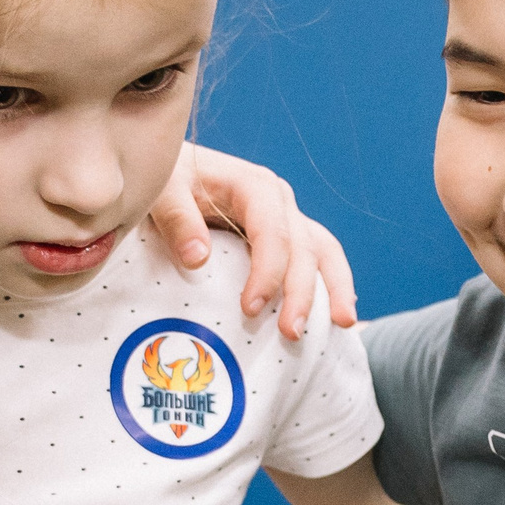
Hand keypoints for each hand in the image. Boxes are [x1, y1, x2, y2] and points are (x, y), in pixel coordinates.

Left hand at [148, 142, 357, 340]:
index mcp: (253, 186)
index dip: (267, 273)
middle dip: (301, 292)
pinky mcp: (284, 236)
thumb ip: (177, 219)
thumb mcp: (162, 191)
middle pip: (304, 247)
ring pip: (323, 251)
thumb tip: (198, 257)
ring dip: (334, 288)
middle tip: (290, 333)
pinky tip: (335, 315)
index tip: (250, 309)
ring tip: (342, 323)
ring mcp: (286, 218)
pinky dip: (330, 285)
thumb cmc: (165, 180)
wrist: (172, 171)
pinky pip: (317, 258)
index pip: (272, 233)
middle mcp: (278, 201)